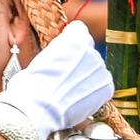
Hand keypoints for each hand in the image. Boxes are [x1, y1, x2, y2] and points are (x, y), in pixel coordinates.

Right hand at [0, 20, 114, 139]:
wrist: (39, 109)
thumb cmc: (32, 86)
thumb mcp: (39, 60)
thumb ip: (56, 54)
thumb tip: (57, 59)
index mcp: (74, 37)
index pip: (79, 30)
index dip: (71, 43)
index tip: (65, 52)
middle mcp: (91, 49)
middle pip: (88, 52)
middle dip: (79, 63)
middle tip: (65, 77)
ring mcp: (100, 69)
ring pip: (96, 70)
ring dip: (87, 78)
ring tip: (70, 91)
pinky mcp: (106, 87)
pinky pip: (102, 86)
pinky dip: (94, 93)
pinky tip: (79, 99)